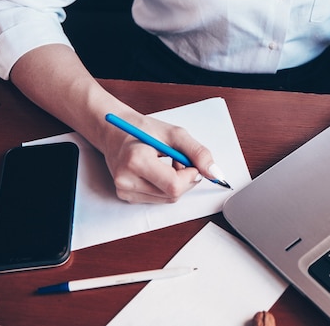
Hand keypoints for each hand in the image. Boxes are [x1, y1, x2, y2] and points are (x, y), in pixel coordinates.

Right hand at [102, 112, 218, 202]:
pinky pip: (159, 199)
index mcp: (135, 160)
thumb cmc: (143, 130)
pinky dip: (166, 187)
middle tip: (179, 160)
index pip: (174, 184)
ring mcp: (124, 190)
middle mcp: (126, 179)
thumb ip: (198, 153)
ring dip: (176, 184)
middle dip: (185, 179)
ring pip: (168, 199)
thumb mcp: (174, 134)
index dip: (191, 175)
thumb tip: (214, 173)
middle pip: (173, 194)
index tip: (190, 162)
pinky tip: (158, 172)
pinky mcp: (126, 197)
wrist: (115, 132)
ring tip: (167, 164)